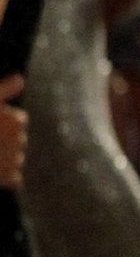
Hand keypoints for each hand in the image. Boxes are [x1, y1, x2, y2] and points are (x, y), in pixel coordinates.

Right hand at [0, 74, 25, 189]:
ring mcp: (15, 159)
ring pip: (15, 159)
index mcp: (17, 120)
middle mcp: (20, 138)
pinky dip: (6, 177)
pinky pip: (14, 178)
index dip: (0, 124)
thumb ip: (4, 90)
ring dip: (3, 160)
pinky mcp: (8, 176)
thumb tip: (20, 79)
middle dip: (3, 142)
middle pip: (17, 141)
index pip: (18, 121)